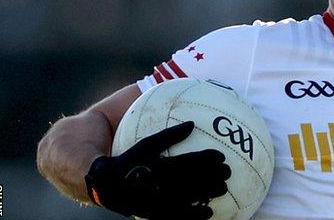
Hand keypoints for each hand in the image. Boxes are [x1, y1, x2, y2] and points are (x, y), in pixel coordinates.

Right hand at [85, 121, 230, 219]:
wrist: (105, 186)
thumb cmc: (131, 160)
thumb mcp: (146, 145)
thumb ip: (169, 135)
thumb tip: (192, 123)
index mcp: (154, 166)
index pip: (184, 161)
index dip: (203, 159)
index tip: (221, 156)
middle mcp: (155, 184)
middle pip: (188, 181)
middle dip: (210, 177)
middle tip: (228, 173)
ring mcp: (154, 201)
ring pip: (184, 199)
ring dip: (205, 195)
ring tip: (222, 191)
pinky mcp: (153, 214)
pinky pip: (176, 217)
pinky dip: (193, 216)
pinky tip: (209, 214)